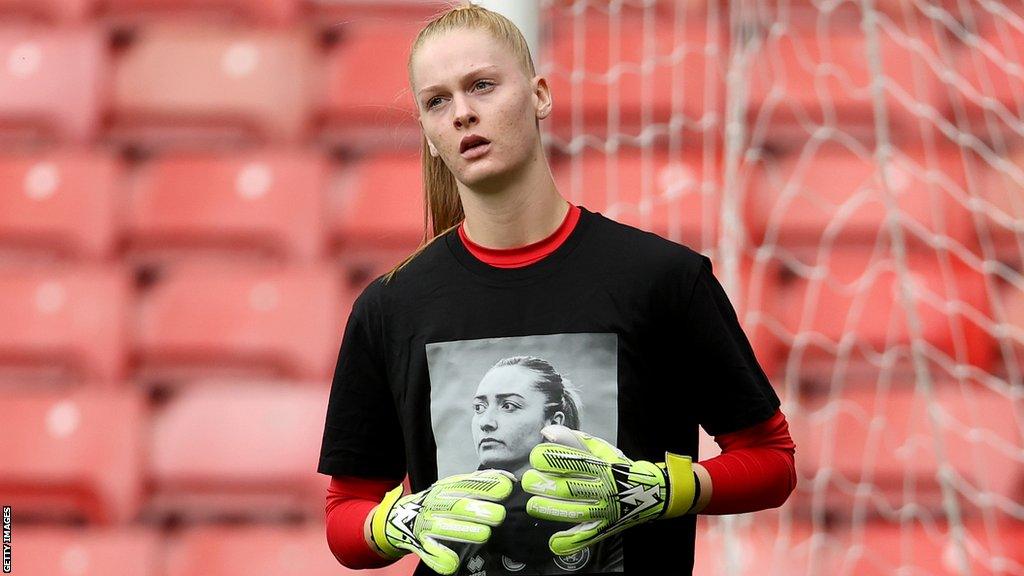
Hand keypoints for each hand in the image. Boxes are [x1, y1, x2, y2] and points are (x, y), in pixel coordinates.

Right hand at [369, 469, 514, 574]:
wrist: (399, 519)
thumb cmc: (439, 503)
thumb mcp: (455, 487)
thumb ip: (480, 483)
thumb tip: (507, 478)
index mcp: (445, 489)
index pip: (466, 485)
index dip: (485, 487)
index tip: (505, 489)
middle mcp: (435, 505)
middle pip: (456, 506)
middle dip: (477, 510)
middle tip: (498, 515)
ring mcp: (427, 525)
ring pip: (444, 528)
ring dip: (464, 531)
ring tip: (484, 534)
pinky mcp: (421, 545)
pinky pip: (431, 553)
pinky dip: (442, 558)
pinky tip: (453, 562)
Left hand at [521, 425, 695, 555]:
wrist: (651, 492)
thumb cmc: (619, 468)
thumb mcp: (601, 450)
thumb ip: (573, 440)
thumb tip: (547, 432)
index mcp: (601, 467)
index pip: (570, 462)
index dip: (547, 459)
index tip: (536, 458)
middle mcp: (602, 489)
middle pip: (566, 488)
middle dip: (542, 485)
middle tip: (529, 481)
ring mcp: (604, 511)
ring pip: (572, 513)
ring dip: (548, 509)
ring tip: (533, 504)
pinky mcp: (604, 528)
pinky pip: (584, 538)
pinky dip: (568, 542)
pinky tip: (553, 540)